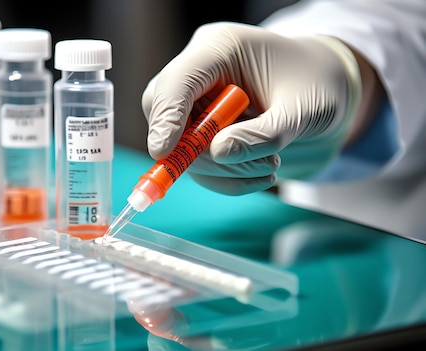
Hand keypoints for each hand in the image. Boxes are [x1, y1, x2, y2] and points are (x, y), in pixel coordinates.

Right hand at [142, 22, 361, 194]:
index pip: (176, 81)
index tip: (164, 152)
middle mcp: (200, 72)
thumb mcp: (303, 111)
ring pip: (178, 145)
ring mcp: (197, 101)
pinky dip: (224, 178)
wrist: (330, 92)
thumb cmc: (319, 87)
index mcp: (220, 49)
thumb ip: (263, 133)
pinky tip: (259, 173)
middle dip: (197, 151)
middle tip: (247, 165)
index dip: (165, 117)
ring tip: (270, 166)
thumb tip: (217, 154)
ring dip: (221, 169)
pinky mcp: (201, 128)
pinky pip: (195, 163)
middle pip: (163, 113)